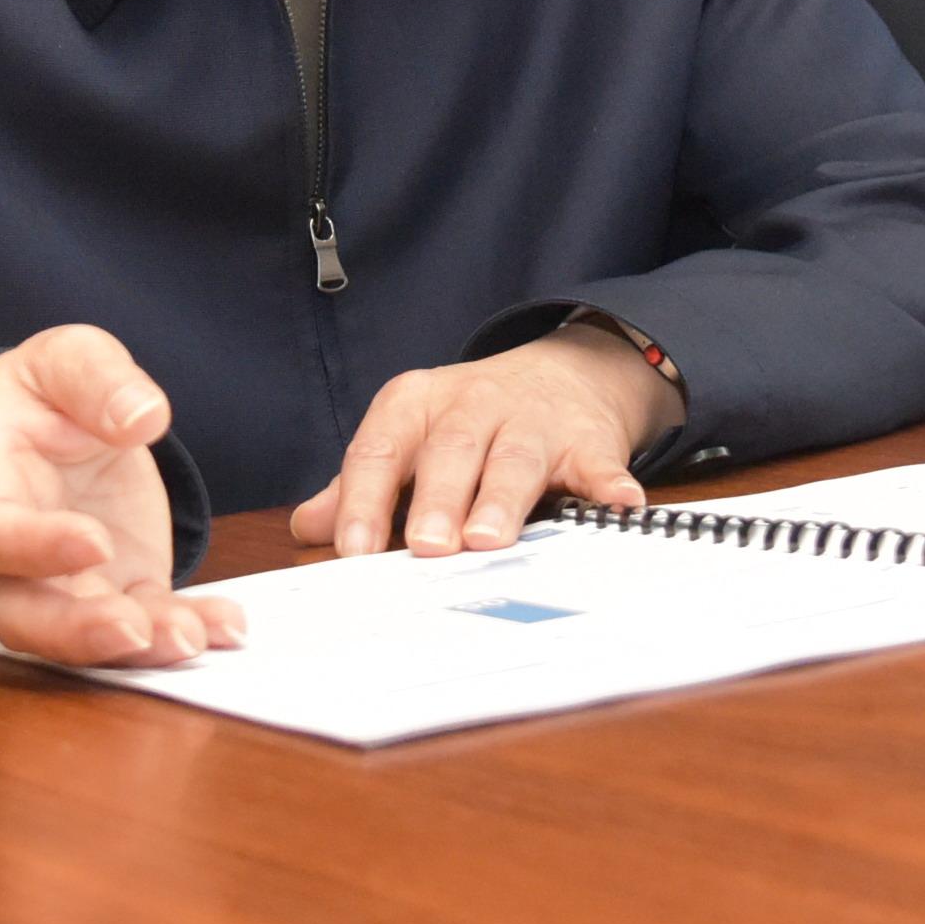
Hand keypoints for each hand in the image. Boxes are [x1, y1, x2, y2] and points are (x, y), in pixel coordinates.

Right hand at [0, 324, 243, 666]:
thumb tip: (142, 417)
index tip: (97, 541)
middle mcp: (12, 548)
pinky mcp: (115, 589)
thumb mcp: (69, 357)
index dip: (34, 548)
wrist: (65, 417)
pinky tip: (226, 625)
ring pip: (81, 638)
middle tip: (138, 630)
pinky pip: (142, 624)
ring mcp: (61, 580)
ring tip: (195, 636)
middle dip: (78, 633)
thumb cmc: (49, 388)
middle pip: (22, 614)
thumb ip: (97, 379)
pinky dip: (184, 629)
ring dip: (137, 647)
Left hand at [290, 321, 678, 557]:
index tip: (352, 549)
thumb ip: (362, 484)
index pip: (380, 450)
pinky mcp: (587, 440)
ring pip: (514, 459)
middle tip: (425, 547)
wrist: (559, 374)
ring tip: (489, 539)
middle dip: (436, 500)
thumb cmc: (469, 422)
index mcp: (415, 406)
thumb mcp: (409, 439)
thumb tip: (308, 526)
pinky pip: (598, 463)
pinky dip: (607, 484)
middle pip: (449, 453)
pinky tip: (617, 505)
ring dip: (502, 499)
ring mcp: (532, 421)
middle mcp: (471, 406)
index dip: (363, 499)